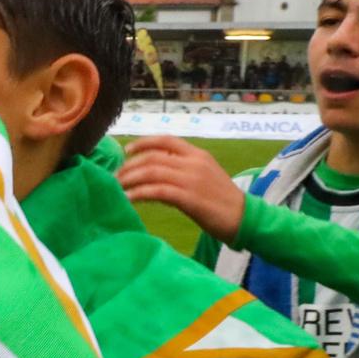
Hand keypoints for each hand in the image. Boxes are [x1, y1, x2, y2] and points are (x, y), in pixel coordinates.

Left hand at [118, 136, 247, 242]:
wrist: (242, 217)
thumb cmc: (220, 198)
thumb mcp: (202, 175)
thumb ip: (180, 169)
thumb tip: (150, 172)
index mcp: (198, 154)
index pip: (166, 139)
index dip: (143, 142)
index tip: (126, 150)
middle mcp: (193, 163)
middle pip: (153, 157)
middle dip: (130, 166)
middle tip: (116, 176)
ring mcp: (191, 179)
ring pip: (152, 172)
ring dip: (130, 179)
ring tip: (118, 187)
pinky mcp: (188, 198)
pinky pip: (157, 191)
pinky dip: (138, 193)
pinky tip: (128, 199)